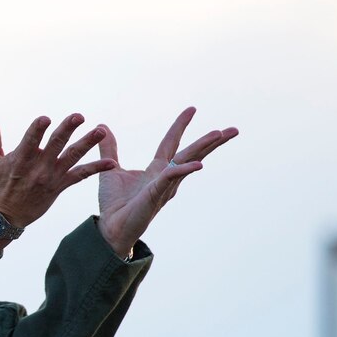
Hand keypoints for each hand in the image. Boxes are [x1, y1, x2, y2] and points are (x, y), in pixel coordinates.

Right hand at [0, 112, 117, 227]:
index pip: (30, 142)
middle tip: (78, 116)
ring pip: (72, 157)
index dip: (37, 130)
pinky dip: (96, 169)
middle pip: (55, 145)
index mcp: (20, 160)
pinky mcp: (60, 186)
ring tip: (101, 131)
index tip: (45, 119)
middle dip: (67, 129)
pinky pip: (81, 176)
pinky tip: (112, 163)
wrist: (3, 217)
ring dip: (87, 143)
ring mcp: (51, 177)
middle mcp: (38, 168)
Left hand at [95, 107, 237, 257]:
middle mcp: (165, 176)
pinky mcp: (156, 195)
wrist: (110, 228)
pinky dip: (183, 170)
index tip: (193, 108)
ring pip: (187, 162)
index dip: (181, 125)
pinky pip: (170, 179)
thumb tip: (104, 127)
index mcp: (157, 169)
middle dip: (211, 140)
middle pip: (192, 152)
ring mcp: (164, 186)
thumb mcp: (111, 168)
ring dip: (204, 147)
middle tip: (232, 129)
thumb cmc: (114, 204)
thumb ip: (110, 149)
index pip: (172, 141)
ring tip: (220, 134)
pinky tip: (198, 165)